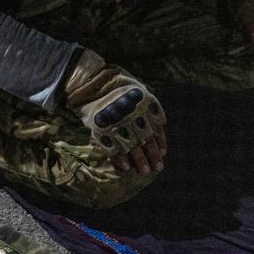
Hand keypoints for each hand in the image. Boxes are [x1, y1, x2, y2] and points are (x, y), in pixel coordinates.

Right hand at [63, 49, 167, 174]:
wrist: (90, 81)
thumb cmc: (115, 83)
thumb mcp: (137, 88)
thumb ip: (147, 105)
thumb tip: (158, 123)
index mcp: (144, 105)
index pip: (156, 127)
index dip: (160, 142)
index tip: (163, 153)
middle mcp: (133, 116)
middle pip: (146, 141)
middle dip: (152, 156)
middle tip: (157, 168)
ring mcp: (118, 124)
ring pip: (132, 148)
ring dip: (139, 161)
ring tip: (144, 172)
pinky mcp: (102, 131)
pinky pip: (113, 149)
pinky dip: (120, 160)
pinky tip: (126, 168)